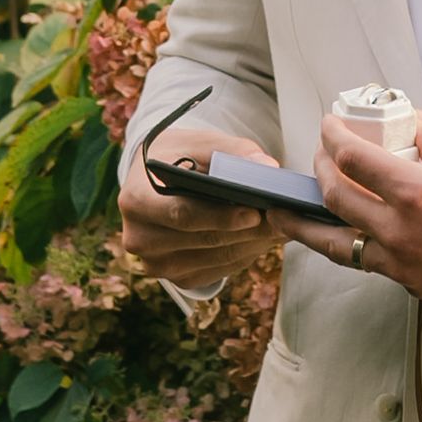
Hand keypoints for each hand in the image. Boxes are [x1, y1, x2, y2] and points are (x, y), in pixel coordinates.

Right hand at [116, 125, 281, 291]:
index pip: (182, 214)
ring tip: (284, 226)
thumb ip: (234, 151)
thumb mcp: (201, 143)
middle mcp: (139, 238)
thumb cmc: (181, 156)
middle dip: (249, 231)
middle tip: (286, 218)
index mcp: (136, 200)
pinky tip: (265, 237)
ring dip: (254, 244)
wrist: (156, 180)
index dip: (220, 217)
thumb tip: (268, 168)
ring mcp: (156, 263)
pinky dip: (246, 254)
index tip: (255, 212)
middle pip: (204, 240)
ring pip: (217, 259)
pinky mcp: (176, 278)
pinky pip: (220, 271)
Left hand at [306, 113, 421, 329]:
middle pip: (335, 199)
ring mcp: (404, 265)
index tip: (329, 123)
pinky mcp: (414, 285)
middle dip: (319, 170)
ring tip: (284, 214)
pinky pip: (369, 262)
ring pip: (338, 244)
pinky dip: (352, 244)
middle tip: (319, 153)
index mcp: (418, 196)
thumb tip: (411, 127)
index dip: (333, 136)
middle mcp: (402, 234)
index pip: (354, 160)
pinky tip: (349, 231)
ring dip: (308, 224)